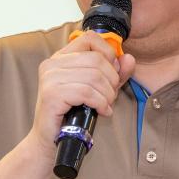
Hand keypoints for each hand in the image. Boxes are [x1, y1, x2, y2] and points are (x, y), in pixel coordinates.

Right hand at [25, 31, 136, 158]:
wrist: (51, 140)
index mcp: (61, 57)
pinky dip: (101, 103)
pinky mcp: (52, 94)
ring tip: (105, 105)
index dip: (108, 53)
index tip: (112, 73)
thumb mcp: (98, 89)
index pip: (90, 38)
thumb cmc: (72, 114)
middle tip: (110, 96)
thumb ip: (115, 73)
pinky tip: (102, 111)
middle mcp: (52, 63)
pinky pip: (87, 92)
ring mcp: (50, 78)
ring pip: (94, 76)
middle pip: (97, 59)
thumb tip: (128, 59)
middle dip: (111, 80)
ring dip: (107, 94)